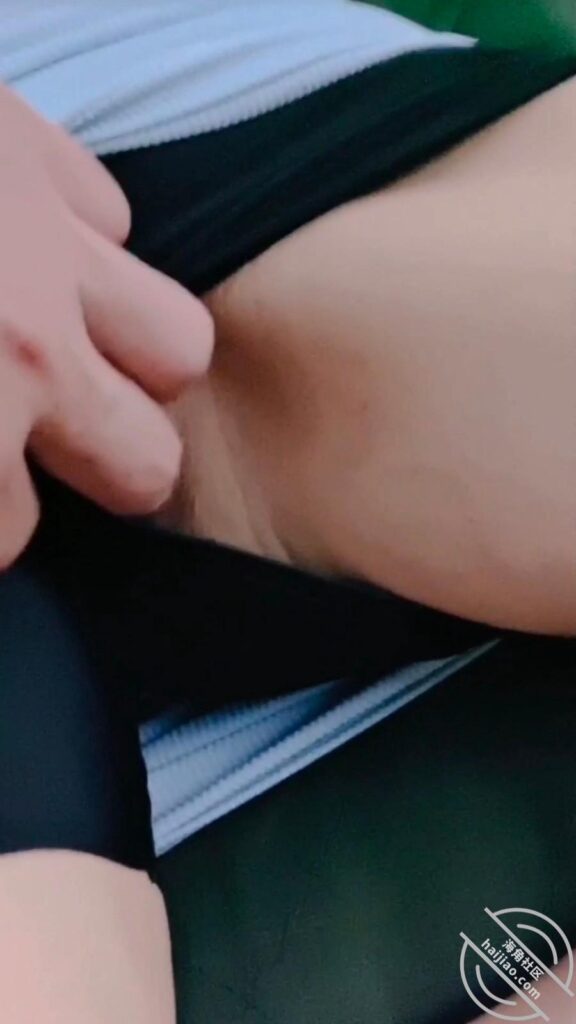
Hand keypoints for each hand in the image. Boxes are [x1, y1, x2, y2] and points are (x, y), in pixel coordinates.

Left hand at [0, 83, 212, 567]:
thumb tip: (4, 495)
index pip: (11, 535)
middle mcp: (23, 347)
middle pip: (142, 465)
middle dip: (102, 472)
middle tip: (49, 456)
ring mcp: (40, 240)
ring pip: (176, 344)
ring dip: (134, 363)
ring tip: (81, 353)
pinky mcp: (30, 147)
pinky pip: (111, 216)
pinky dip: (86, 242)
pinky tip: (37, 244)